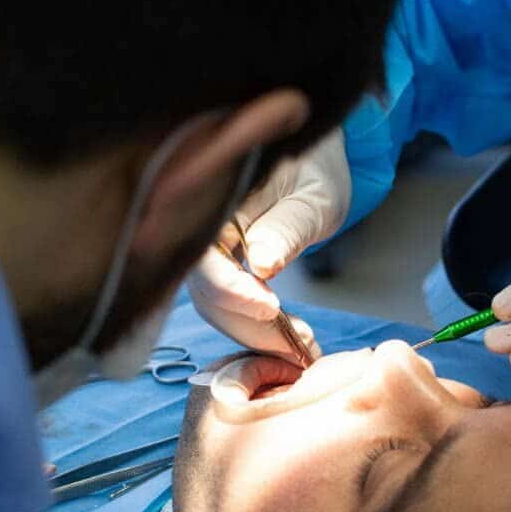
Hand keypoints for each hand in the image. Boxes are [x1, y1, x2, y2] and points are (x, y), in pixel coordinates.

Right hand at [188, 128, 349, 358]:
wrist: (309, 167)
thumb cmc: (312, 173)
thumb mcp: (311, 199)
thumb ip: (287, 229)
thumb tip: (261, 265)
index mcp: (214, 201)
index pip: (205, 256)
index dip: (231, 288)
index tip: (271, 308)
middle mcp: (198, 229)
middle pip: (206, 291)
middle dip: (248, 324)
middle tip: (296, 343)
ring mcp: (204, 253)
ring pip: (214, 305)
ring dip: (253, 332)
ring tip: (300, 343)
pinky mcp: (217, 270)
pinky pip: (224, 304)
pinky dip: (253, 326)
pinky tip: (286, 335)